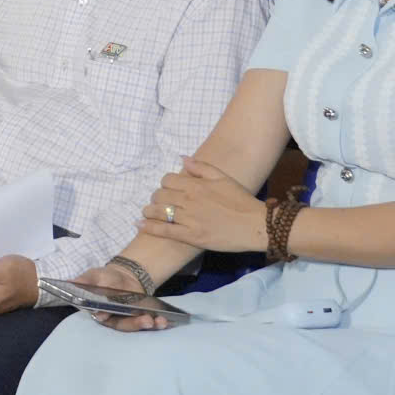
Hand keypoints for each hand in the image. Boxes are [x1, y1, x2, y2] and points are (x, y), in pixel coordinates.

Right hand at [73, 263, 180, 332]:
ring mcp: (127, 320)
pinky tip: (164, 321)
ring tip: (160, 321)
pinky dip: (156, 324)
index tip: (109, 315)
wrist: (124, 276)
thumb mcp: (93, 276)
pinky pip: (147, 323)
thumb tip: (72, 285)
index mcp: (97, 309)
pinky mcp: (139, 318)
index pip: (101, 316)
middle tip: (147, 320)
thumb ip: (84, 282)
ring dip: (149, 325)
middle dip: (135, 324)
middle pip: (122, 325)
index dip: (107, 317)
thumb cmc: (104, 277)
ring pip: (136, 326)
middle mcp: (112, 319)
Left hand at [144, 157, 265, 254]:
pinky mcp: (190, 236)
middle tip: (159, 203)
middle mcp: (189, 200)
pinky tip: (139, 225)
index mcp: (196, 185)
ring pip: (158, 212)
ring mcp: (188, 219)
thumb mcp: (223, 177)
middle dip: (156, 198)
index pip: (167, 180)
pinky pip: (163, 231)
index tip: (168, 190)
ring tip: (147, 213)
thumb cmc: (241, 200)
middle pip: (159, 195)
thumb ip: (201, 167)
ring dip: (149, 211)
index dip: (164, 184)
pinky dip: (149, 227)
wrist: (254, 225)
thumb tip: (182, 158)